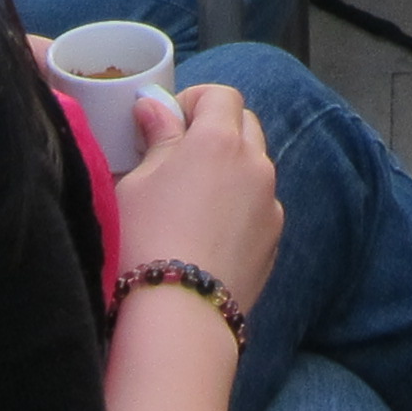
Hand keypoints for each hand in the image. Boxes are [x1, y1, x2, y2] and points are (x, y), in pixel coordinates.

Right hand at [117, 82, 283, 311]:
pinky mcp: (274, 238)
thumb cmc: (145, 240)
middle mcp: (255, 164)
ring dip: (232, 167)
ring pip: (256, 166)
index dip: (194, 101)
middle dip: (217, 129)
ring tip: (194, 199)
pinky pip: (261, 205)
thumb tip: (154, 106)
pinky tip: (210, 232)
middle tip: (180, 155)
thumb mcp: (137, 182)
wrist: (178, 315)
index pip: (221, 96)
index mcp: (219, 140)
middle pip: (245, 124)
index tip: (169, 121)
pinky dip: (241, 204)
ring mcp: (270, 202)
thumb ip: (157, 137)